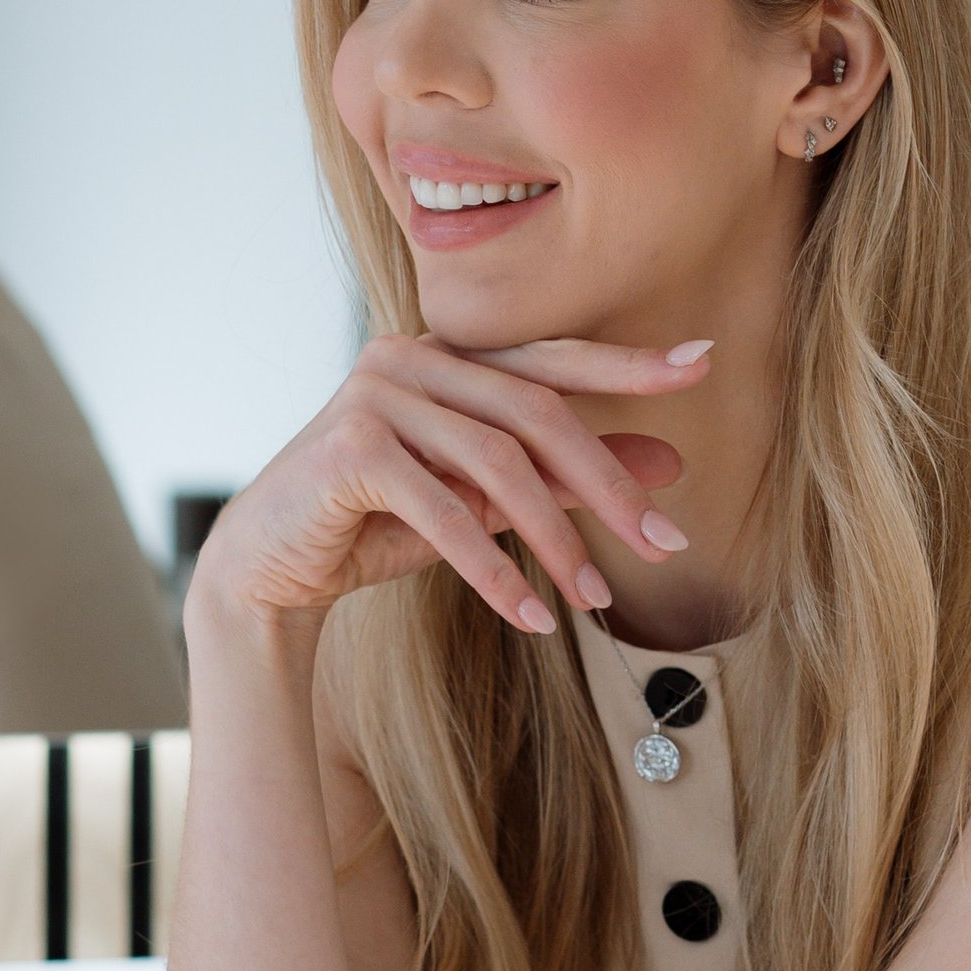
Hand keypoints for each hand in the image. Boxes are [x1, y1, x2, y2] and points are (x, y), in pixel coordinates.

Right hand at [191, 329, 709, 637]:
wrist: (271, 570)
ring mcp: (375, 393)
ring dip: (557, 540)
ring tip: (598, 601)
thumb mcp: (487, 501)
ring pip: (498, 463)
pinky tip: (530, 617)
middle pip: (538, 412)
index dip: (627, 363)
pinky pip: (445, 511)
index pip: (552, 357)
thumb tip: (668, 468)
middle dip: (609, 484)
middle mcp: (410, 357)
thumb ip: (566, 477)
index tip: (700, 364)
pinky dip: (493, 569)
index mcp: (446, 354)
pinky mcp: (349, 448)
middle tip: (666, 543)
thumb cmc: (379, 527)